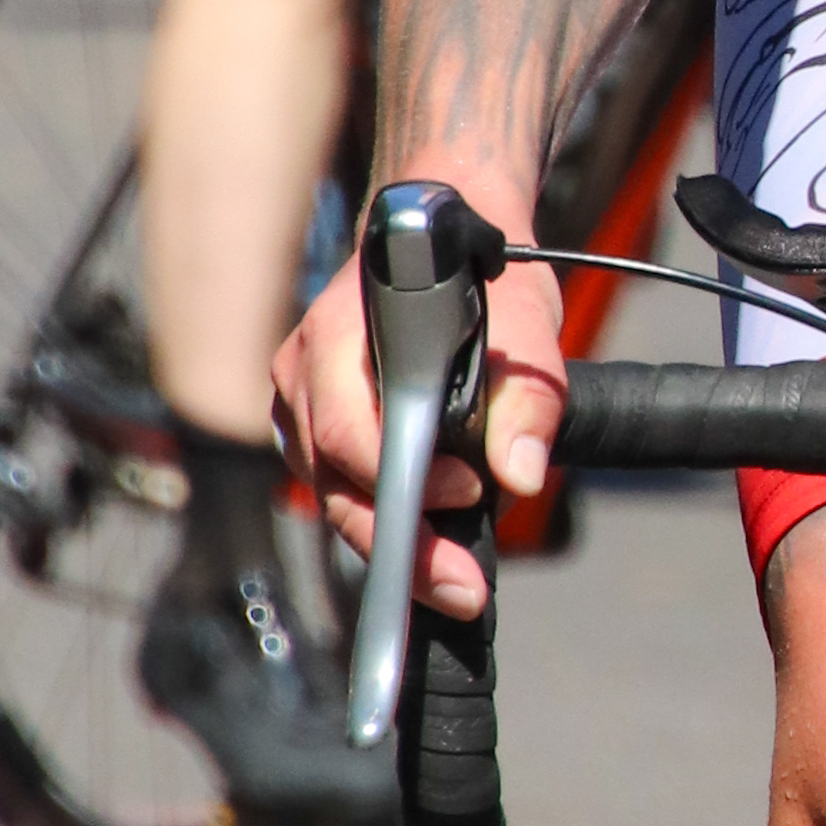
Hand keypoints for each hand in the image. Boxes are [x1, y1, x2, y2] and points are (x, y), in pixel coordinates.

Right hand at [272, 229, 571, 626]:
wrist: (449, 236)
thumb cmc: (482, 280)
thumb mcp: (526, 325)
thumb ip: (526, 398)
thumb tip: (521, 474)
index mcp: (340, 337)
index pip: (351, 435)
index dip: (404, 485)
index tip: (470, 498)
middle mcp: (303, 372)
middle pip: (334, 483)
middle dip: (402, 547)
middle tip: (466, 589)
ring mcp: (299, 404)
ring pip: (332, 496)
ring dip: (394, 543)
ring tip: (456, 579)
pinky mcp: (310, 428)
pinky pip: (336, 489)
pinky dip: (382, 520)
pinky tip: (428, 550)